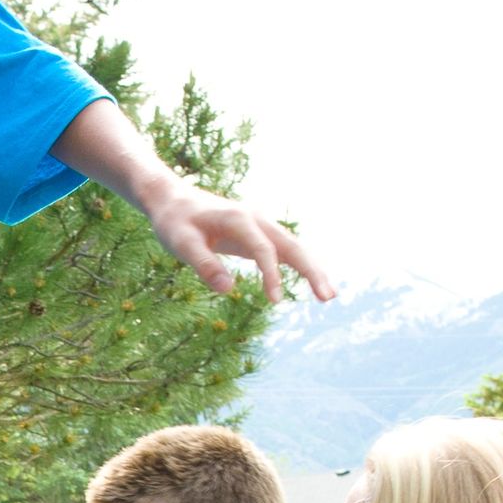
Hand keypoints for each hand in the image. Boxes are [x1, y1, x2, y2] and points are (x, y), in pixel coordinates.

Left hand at [142, 178, 333, 306]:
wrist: (173, 200)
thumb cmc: (175, 222)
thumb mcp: (181, 244)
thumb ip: (203, 264)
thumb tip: (228, 289)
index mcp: (238, 219)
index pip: (263, 249)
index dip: (272, 275)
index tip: (275, 301)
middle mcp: (255, 219)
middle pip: (291, 245)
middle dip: (311, 271)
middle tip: (328, 297)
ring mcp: (259, 226)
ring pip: (293, 248)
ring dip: (312, 269)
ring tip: (328, 296)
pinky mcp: (257, 235)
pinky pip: (284, 251)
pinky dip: (300, 265)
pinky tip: (313, 282)